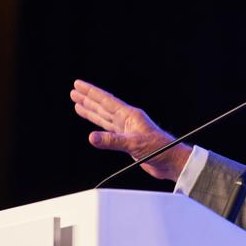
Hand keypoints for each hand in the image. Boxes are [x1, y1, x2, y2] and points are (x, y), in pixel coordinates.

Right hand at [70, 79, 190, 180]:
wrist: (170, 161)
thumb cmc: (160, 149)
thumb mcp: (134, 144)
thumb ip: (112, 141)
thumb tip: (92, 137)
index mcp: (131, 115)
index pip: (106, 101)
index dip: (92, 92)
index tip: (79, 84)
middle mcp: (127, 120)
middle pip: (103, 106)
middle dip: (88, 98)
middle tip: (75, 90)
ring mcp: (127, 130)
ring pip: (104, 117)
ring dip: (91, 110)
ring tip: (78, 103)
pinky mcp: (126, 140)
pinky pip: (108, 130)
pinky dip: (98, 126)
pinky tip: (92, 125)